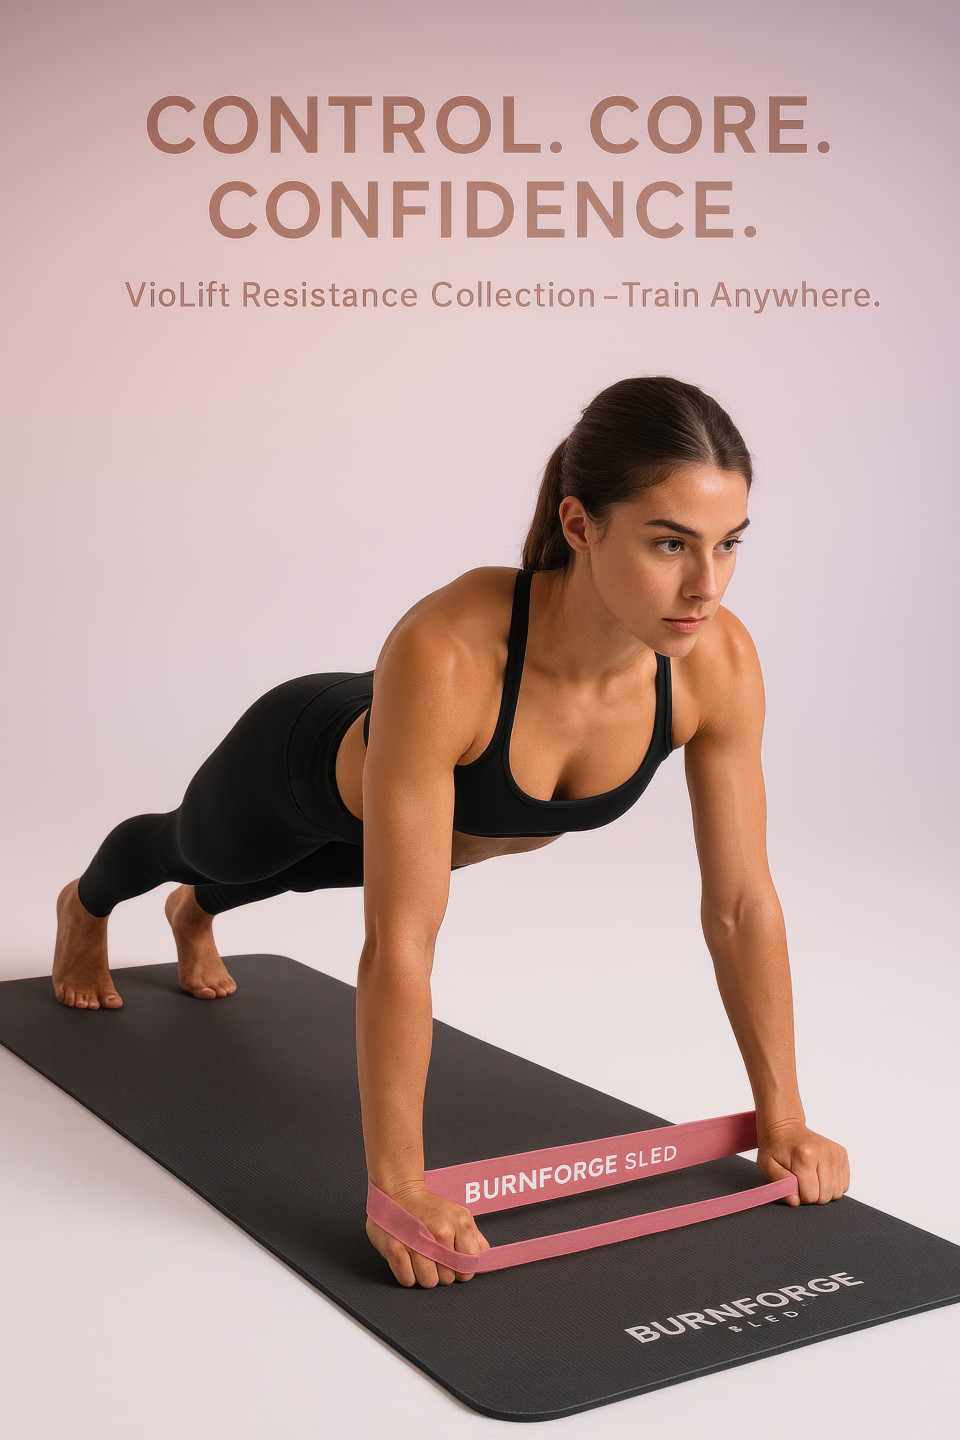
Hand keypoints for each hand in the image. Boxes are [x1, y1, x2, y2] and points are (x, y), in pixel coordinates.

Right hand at [365, 1182, 491, 1286]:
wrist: (400, 1191)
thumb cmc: (431, 1208)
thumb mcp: (460, 1216)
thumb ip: (475, 1239)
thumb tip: (484, 1260)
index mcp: (460, 1224)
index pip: (469, 1269)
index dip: (461, 1270)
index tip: (453, 1263)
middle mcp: (441, 1232)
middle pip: (448, 1279)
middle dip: (442, 1272)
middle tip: (434, 1256)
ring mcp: (417, 1240)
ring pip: (429, 1282)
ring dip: (424, 1275)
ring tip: (421, 1258)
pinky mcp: (395, 1248)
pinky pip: (408, 1280)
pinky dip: (407, 1275)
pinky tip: (408, 1260)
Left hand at [756, 1118, 849, 1204]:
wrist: (786, 1127)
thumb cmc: (776, 1148)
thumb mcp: (768, 1166)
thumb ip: (780, 1185)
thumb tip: (795, 1201)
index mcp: (805, 1157)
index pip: (810, 1196)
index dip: (800, 1196)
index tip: (793, 1185)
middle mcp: (824, 1154)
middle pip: (825, 1196)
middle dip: (812, 1195)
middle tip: (801, 1182)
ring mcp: (835, 1153)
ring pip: (836, 1192)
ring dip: (823, 1191)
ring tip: (811, 1178)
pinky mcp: (842, 1154)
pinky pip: (844, 1185)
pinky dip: (832, 1185)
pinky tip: (820, 1175)